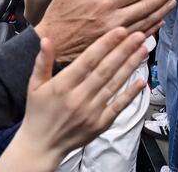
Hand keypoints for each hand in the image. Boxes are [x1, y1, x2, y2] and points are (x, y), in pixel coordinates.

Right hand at [0, 28, 147, 170]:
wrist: (42, 146)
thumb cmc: (38, 112)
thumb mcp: (34, 85)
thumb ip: (42, 61)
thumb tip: (46, 39)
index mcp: (62, 85)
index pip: (88, 60)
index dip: (106, 44)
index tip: (120, 31)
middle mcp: (78, 97)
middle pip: (105, 70)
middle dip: (124, 50)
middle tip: (139, 35)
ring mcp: (91, 112)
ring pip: (114, 84)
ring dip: (131, 66)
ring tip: (143, 50)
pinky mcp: (100, 124)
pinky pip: (118, 106)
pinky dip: (130, 94)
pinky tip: (141, 81)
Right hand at [35, 0, 176, 62]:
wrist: (53, 46)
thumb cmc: (58, 17)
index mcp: (104, 2)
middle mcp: (114, 18)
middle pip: (146, 6)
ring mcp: (117, 34)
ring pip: (146, 21)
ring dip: (161, 12)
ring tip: (171, 3)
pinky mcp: (116, 46)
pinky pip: (139, 36)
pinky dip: (152, 29)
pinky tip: (159, 23)